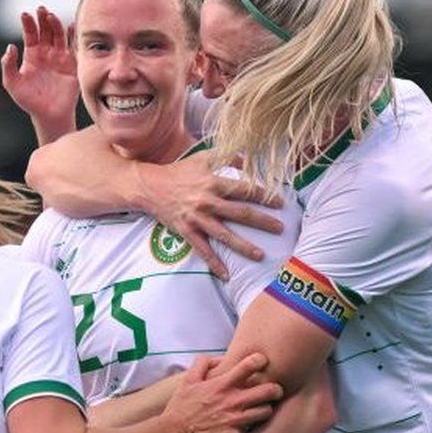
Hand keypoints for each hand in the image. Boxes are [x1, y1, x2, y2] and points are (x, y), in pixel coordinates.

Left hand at [0, 6, 79, 143]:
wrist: (49, 115)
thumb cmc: (29, 101)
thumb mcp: (12, 84)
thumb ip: (8, 65)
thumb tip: (10, 46)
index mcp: (32, 55)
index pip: (30, 34)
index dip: (28, 24)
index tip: (25, 15)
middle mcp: (47, 53)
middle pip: (45, 31)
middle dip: (43, 19)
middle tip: (40, 9)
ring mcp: (60, 57)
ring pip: (59, 35)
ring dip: (56, 25)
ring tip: (51, 17)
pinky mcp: (73, 64)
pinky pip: (74, 47)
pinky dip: (74, 36)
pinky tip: (71, 26)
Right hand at [135, 151, 283, 279]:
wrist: (150, 186)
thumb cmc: (179, 171)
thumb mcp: (203, 157)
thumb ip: (228, 157)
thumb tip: (250, 159)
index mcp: (214, 182)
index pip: (245, 189)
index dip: (265, 196)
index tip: (281, 203)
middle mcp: (208, 201)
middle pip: (241, 213)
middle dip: (262, 222)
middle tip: (281, 229)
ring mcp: (197, 218)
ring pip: (224, 235)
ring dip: (244, 246)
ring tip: (260, 256)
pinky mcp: (187, 231)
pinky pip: (203, 250)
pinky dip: (214, 263)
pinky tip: (226, 275)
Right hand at [161, 353, 282, 432]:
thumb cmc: (181, 406)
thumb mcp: (188, 380)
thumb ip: (203, 364)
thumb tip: (220, 358)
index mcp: (221, 385)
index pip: (249, 366)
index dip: (260, 360)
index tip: (261, 361)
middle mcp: (232, 401)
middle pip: (269, 390)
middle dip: (275, 388)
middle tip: (273, 390)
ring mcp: (236, 420)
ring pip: (267, 411)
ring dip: (265, 408)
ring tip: (260, 408)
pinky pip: (252, 430)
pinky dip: (249, 426)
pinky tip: (244, 425)